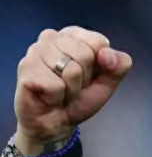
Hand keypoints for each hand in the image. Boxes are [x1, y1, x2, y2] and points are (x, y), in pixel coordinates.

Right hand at [13, 26, 132, 154]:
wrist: (57, 122)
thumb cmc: (79, 98)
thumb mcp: (109, 81)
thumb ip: (119, 64)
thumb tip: (107, 54)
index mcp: (73, 35)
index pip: (98, 42)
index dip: (99, 65)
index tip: (88, 75)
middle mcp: (51, 37)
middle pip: (85, 54)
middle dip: (84, 78)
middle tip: (72, 86)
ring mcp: (35, 51)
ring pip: (71, 70)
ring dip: (71, 89)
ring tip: (61, 91)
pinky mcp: (26, 69)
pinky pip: (56, 85)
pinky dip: (58, 96)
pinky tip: (49, 96)